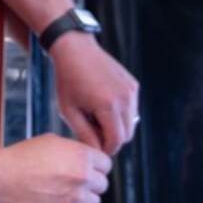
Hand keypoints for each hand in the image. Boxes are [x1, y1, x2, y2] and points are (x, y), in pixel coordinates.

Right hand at [0, 134, 111, 202]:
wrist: (3, 177)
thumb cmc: (23, 156)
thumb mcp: (52, 141)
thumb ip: (74, 150)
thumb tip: (86, 156)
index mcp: (82, 156)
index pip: (106, 165)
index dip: (97, 167)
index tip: (91, 170)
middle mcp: (83, 177)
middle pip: (103, 185)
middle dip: (91, 184)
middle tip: (77, 183)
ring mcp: (75, 197)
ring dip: (83, 200)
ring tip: (67, 194)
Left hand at [51, 32, 138, 154]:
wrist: (76, 50)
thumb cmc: (68, 80)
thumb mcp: (69, 111)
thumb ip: (84, 134)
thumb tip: (97, 152)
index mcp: (107, 106)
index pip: (115, 141)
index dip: (104, 149)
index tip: (92, 147)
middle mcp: (124, 98)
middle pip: (126, 135)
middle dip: (111, 139)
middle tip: (92, 130)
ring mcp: (131, 90)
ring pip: (131, 123)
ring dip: (117, 126)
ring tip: (96, 116)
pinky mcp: (134, 85)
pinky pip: (132, 109)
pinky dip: (121, 113)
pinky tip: (103, 103)